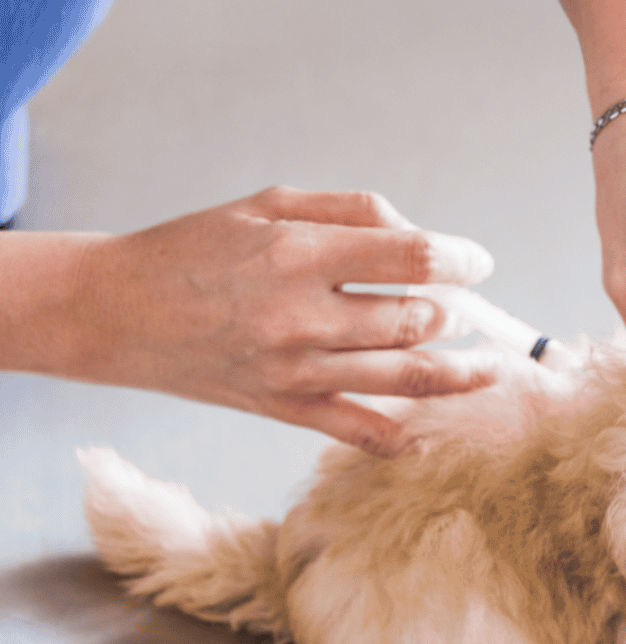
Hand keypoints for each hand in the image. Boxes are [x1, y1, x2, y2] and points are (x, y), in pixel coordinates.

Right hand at [70, 187, 496, 454]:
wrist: (116, 311)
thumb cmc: (195, 248)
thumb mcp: (268, 204)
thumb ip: (350, 211)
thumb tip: (416, 235)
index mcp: (300, 254)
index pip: (413, 257)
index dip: (461, 259)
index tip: (479, 262)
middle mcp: (303, 316)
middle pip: (417, 320)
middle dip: (459, 314)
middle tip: (471, 310)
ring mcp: (296, 370)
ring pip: (404, 378)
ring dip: (459, 374)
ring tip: (490, 369)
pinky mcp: (284, 408)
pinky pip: (358, 431)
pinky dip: (402, 440)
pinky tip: (432, 436)